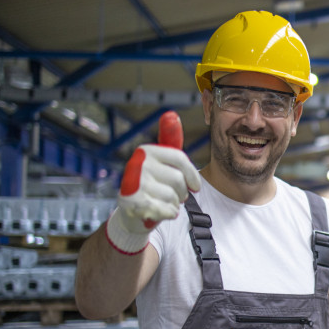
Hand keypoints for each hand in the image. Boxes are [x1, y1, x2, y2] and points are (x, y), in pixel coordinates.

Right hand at [106, 111, 200, 253]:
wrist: (133, 213)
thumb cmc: (154, 184)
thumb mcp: (163, 161)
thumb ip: (170, 140)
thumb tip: (171, 114)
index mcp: (147, 150)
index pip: (179, 158)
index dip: (192, 175)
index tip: (196, 188)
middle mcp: (137, 163)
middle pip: (178, 180)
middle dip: (181, 193)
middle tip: (172, 196)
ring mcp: (133, 183)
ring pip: (173, 197)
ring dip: (174, 204)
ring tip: (163, 202)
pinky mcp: (132, 203)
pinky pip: (165, 210)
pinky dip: (168, 214)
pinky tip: (159, 212)